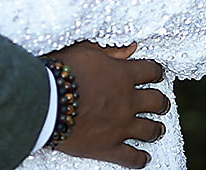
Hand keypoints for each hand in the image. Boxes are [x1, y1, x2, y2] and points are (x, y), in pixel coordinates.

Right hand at [45, 42, 168, 168]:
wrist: (45, 101)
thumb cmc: (61, 72)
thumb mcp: (85, 51)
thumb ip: (110, 50)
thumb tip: (132, 48)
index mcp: (123, 76)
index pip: (150, 71)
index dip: (155, 72)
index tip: (156, 74)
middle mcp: (128, 102)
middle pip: (156, 102)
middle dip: (161, 102)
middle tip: (161, 103)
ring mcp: (121, 126)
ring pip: (150, 130)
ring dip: (156, 128)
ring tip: (157, 128)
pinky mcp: (109, 147)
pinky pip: (132, 157)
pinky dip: (140, 158)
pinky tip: (143, 156)